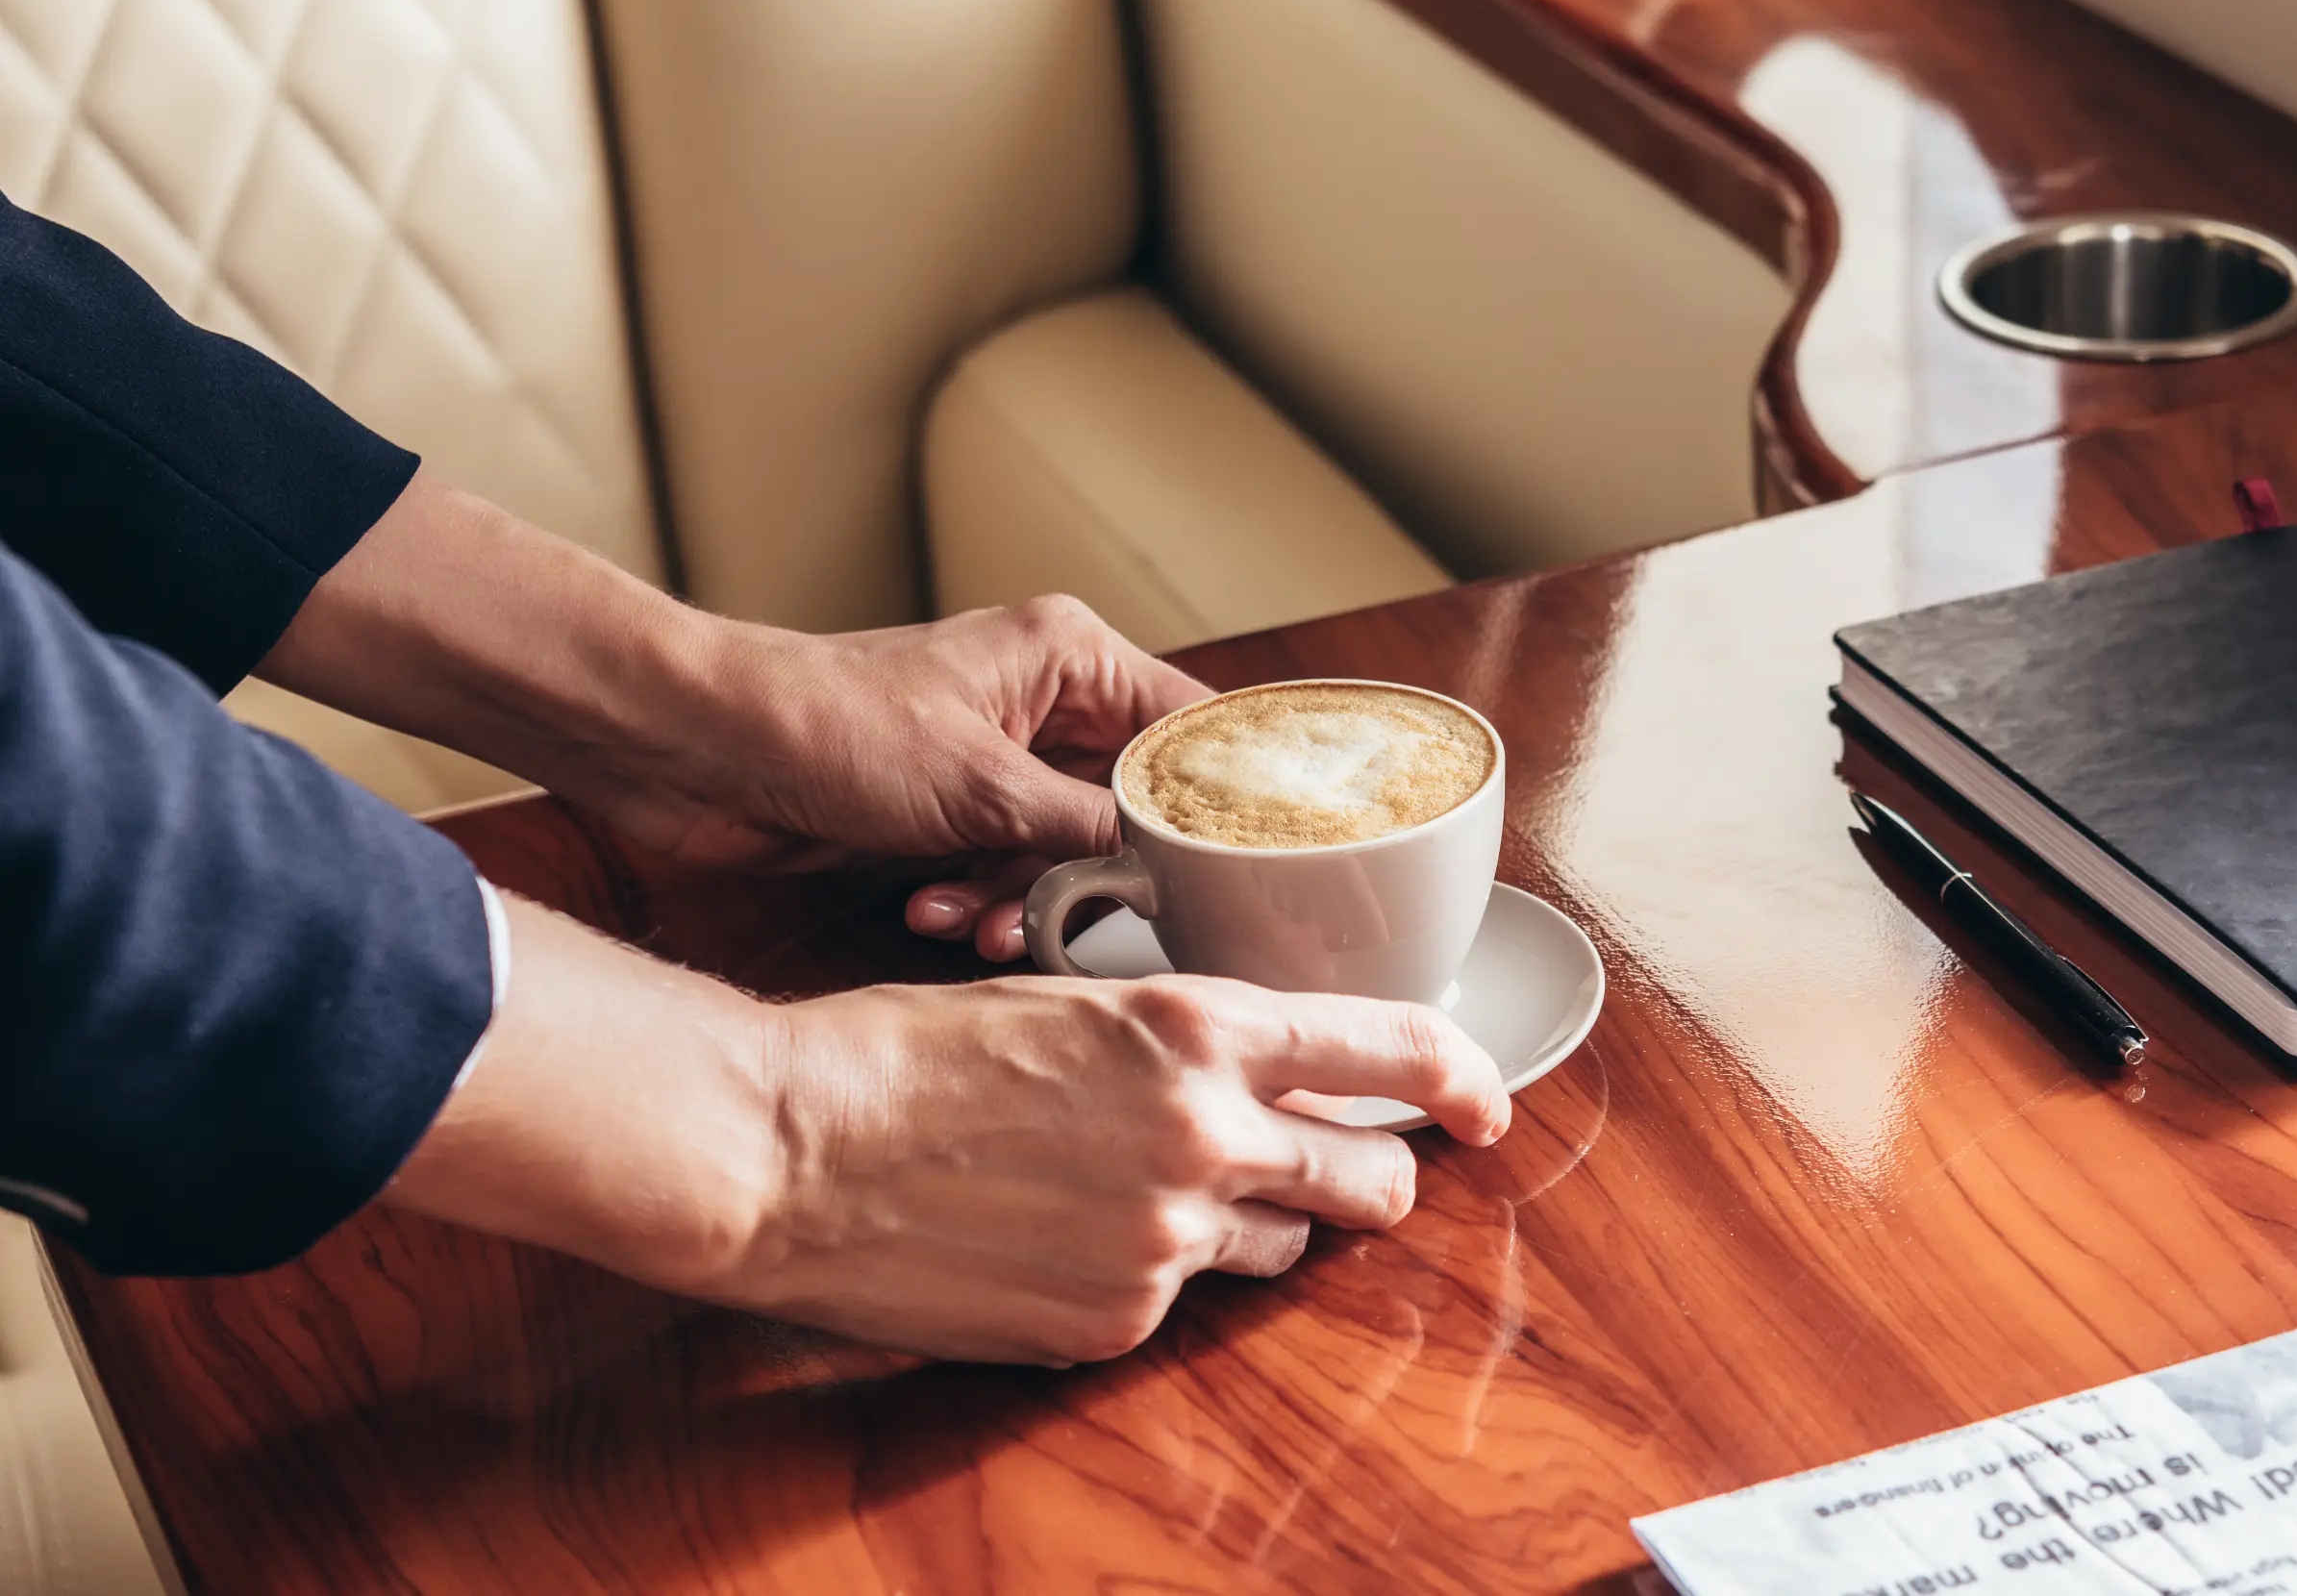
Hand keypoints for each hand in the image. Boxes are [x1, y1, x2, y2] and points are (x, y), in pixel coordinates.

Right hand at [387, 901, 1510, 1365]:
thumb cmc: (905, 1048)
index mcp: (1193, 1028)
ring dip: (1258, 1228)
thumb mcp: (1064, 998)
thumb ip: (1180, 1042)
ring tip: (1158, 1195)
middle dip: (1366, 1178)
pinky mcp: (1112, 1324)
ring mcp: (1162, 1244)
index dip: (1460, 1077)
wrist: (786, 1147)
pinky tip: (1072, 1241)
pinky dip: (1156, 1277)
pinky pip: (1181, 1304)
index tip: (1484, 1101)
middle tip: (1334, 1172)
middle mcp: (1202, 1136)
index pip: (1388, 1048)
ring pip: (1283, 1253)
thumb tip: (1259, 1077)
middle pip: (1366, 1181)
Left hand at [689, 595, 1206, 958]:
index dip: (1217, 804)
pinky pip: (1004, 873)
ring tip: (976, 918)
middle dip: (1101, 873)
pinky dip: (977, 901)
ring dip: (1026, 898)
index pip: (1191, 730)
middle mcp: (1046, 706)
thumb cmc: (827, 726)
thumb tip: (1174, 870)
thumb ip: (1090, 827)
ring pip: (1068, 853)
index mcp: (1071, 658)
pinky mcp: (951, 815)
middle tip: (1081, 916)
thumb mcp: (980, 786)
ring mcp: (997, 764)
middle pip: (1134, 806)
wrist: (695, 752)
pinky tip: (930, 909)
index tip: (1234, 875)